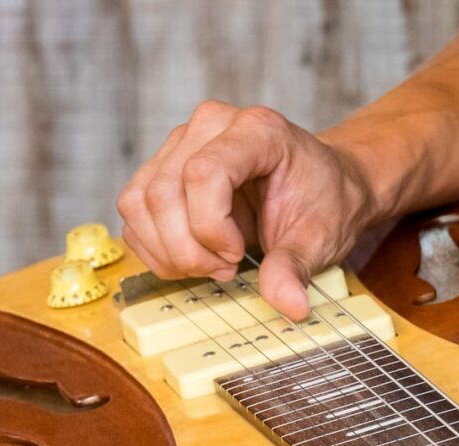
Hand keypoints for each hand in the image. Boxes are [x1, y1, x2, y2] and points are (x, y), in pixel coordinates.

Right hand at [117, 101, 376, 318]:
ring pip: (138, 203)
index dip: (210, 228)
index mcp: (256, 131)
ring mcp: (180, 146)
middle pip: (162, 193)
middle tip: (227, 269)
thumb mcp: (320, 239)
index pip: (203, 174)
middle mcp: (209, 127)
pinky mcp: (162, 171)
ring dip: (169, 252)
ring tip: (213, 265)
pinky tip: (195, 259)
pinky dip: (158, 251)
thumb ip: (295, 268)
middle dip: (189, 250)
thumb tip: (289, 305)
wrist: (324, 187)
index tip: (237, 256)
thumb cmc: (324, 202)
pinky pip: (134, 217)